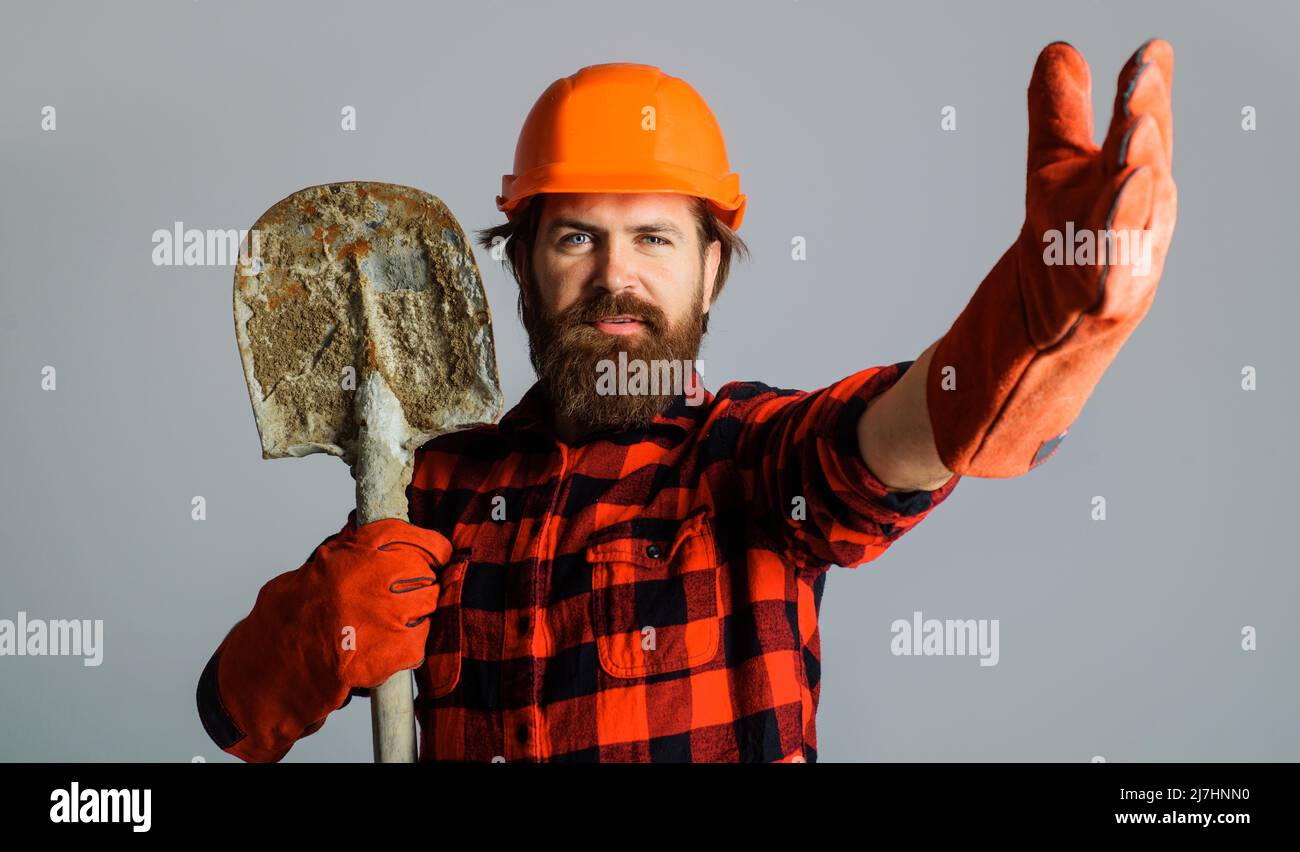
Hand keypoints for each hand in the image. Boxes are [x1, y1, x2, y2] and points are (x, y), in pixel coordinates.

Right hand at [310, 514, 451, 689]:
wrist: (280, 659)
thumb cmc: (295, 612)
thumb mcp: (322, 562)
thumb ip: (353, 544)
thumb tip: (364, 523)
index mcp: (365, 549)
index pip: (424, 542)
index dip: (433, 551)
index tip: (437, 557)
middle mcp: (382, 576)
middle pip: (428, 575)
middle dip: (419, 585)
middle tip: (397, 598)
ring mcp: (393, 613)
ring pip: (428, 607)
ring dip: (413, 616)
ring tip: (383, 624)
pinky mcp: (399, 649)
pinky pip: (420, 642)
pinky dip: (406, 648)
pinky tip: (381, 647)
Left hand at [926, 39, 1176, 477]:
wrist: (1044, 340)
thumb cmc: (1060, 249)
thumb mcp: (1056, 171)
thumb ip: (1061, 113)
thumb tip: (1060, 49)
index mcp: (1133, 184)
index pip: (1142, 131)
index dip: (1147, 92)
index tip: (1150, 51)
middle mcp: (1138, 223)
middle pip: (1146, 166)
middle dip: (1146, 122)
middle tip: (1144, 78)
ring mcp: (1122, 265)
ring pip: (1133, 217)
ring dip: (1138, 174)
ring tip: (1135, 133)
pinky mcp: (1097, 305)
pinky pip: (1107, 274)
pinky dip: (1113, 246)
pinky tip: (1113, 211)